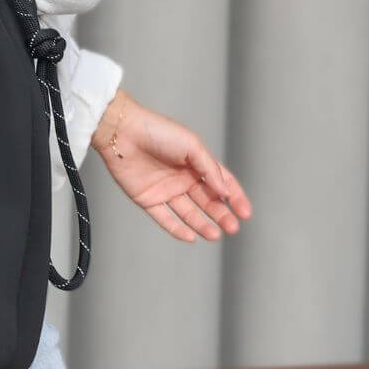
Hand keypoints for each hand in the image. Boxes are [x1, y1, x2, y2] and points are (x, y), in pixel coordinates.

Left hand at [90, 89, 252, 241]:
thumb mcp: (192, 145)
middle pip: (207, 201)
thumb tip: (225, 191)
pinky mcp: (147, 198)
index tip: (245, 213)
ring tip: (215, 234)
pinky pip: (164, 217)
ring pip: (188, 212)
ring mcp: (165, 189)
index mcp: (196, 163)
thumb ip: (210, 169)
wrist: (122, 132)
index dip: (235, 198)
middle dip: (221, 215)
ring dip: (202, 224)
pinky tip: (191, 236)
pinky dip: (177, 228)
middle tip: (232, 227)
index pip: (221, 183)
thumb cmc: (157, 131)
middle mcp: (182, 178)